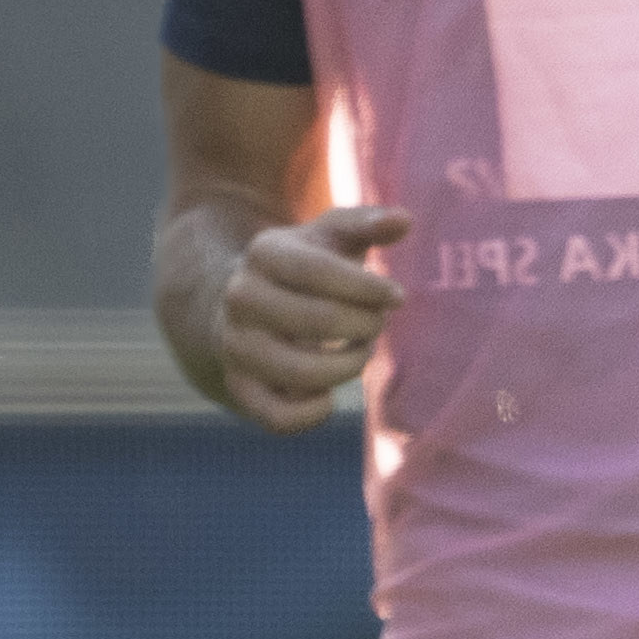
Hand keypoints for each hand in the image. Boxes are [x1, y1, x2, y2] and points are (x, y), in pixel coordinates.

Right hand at [199, 207, 408, 431]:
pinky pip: (277, 418)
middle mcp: (240, 298)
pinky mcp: (238, 386)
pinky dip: (312, 414)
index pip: (321, 271)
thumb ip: (367, 223)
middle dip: (366, 325)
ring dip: (347, 367)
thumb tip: (404, 220)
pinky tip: (329, 395)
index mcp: (265, 253)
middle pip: (320, 321)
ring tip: (358, 352)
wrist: (244, 303)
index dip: (370, 288)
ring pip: (300, 372)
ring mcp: (235, 345)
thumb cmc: (307, 266)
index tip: (397, 297)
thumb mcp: (331, 235)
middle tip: (375, 324)